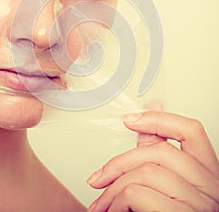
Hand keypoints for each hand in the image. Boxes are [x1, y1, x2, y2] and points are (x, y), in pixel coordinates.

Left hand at [87, 111, 218, 210]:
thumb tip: (152, 107)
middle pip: (158, 151)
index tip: (129, 119)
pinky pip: (136, 194)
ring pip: (143, 172)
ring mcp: (197, 204)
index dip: (159, 119)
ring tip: (102, 202)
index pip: (191, 130)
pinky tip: (113, 210)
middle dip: (119, 162)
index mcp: (207, 170)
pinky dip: (115, 201)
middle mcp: (208, 186)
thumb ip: (159, 145)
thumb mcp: (170, 180)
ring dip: (112, 188)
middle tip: (99, 177)